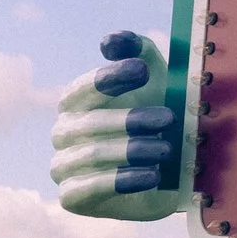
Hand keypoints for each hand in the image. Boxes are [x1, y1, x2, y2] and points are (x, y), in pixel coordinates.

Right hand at [50, 31, 182, 221]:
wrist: (172, 174)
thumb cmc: (159, 120)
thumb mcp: (157, 81)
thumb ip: (137, 53)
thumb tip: (110, 41)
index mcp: (77, 103)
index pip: (83, 88)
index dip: (109, 77)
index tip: (143, 71)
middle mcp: (64, 132)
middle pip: (89, 123)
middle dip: (131, 118)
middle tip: (168, 118)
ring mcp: (64, 165)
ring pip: (92, 155)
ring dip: (133, 150)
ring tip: (167, 150)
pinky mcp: (72, 196)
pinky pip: (90, 188)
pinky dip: (124, 180)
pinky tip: (153, 176)